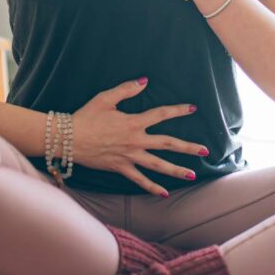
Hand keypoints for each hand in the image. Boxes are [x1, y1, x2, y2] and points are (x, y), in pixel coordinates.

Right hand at [71, 77, 208, 195]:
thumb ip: (127, 89)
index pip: (161, 114)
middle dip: (187, 147)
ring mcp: (129, 157)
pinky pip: (140, 180)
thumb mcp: (106, 98)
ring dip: (176, 170)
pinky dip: (152, 188)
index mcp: (133, 122)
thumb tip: (145, 80)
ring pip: (158, 165)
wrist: (69, 138)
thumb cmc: (86, 116)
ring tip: (192, 175)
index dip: (178, 110)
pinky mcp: (120, 168)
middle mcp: (135, 141)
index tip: (193, 108)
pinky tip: (164, 193)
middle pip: (167, 144)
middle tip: (205, 150)